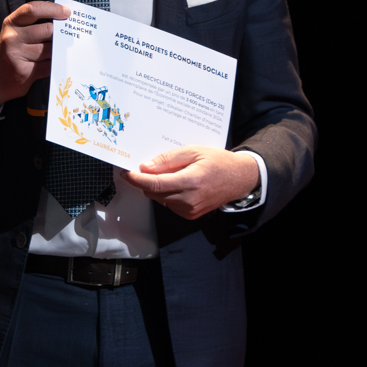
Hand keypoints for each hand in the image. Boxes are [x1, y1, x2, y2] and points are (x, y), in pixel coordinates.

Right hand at [0, 1, 68, 112]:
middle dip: (58, 35)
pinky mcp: (24, 71)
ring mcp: (16, 55)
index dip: (53, 9)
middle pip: (47, 30)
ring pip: (50, 49)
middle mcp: (11, 38)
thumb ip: (34, 23)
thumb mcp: (16, 32)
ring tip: (52, 54)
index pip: (33, 9)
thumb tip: (63, 19)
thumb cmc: (13, 51)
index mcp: (11, 23)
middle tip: (63, 38)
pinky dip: (53, 64)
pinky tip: (49, 64)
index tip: (67, 12)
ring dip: (56, 52)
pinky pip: (48, 65)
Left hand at [132, 146, 260, 219]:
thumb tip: (146, 167)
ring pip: (159, 199)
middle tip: (152, 168)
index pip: (154, 183)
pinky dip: (168, 195)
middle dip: (148, 181)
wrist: (240, 179)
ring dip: (159, 188)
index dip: (137, 179)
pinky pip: (169, 205)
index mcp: (190, 181)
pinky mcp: (190, 215)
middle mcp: (188, 199)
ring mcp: (189, 210)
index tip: (127, 173)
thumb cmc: (218, 162)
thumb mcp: (194, 151)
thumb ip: (168, 160)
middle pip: (153, 192)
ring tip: (176, 175)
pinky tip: (181, 185)